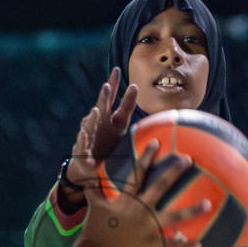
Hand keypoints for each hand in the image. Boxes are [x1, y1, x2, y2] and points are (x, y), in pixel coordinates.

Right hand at [61, 68, 139, 206]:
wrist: (88, 165)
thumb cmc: (109, 146)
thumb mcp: (125, 135)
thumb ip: (137, 127)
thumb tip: (165, 121)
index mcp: (113, 121)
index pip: (118, 103)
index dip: (122, 92)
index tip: (128, 80)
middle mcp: (100, 124)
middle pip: (101, 107)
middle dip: (104, 97)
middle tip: (107, 85)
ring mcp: (90, 136)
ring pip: (90, 125)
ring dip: (93, 117)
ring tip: (96, 111)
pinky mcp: (82, 150)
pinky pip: (82, 145)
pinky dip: (83, 141)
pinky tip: (84, 135)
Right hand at [77, 142, 207, 246]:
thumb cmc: (94, 226)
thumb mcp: (93, 202)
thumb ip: (92, 184)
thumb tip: (84, 164)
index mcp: (128, 198)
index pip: (138, 172)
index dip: (146, 156)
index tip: (157, 142)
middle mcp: (140, 209)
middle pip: (160, 187)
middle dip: (174, 172)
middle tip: (188, 159)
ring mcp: (147, 226)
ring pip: (173, 216)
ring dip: (191, 210)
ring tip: (208, 204)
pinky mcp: (150, 242)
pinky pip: (170, 245)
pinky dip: (184, 246)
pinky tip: (200, 246)